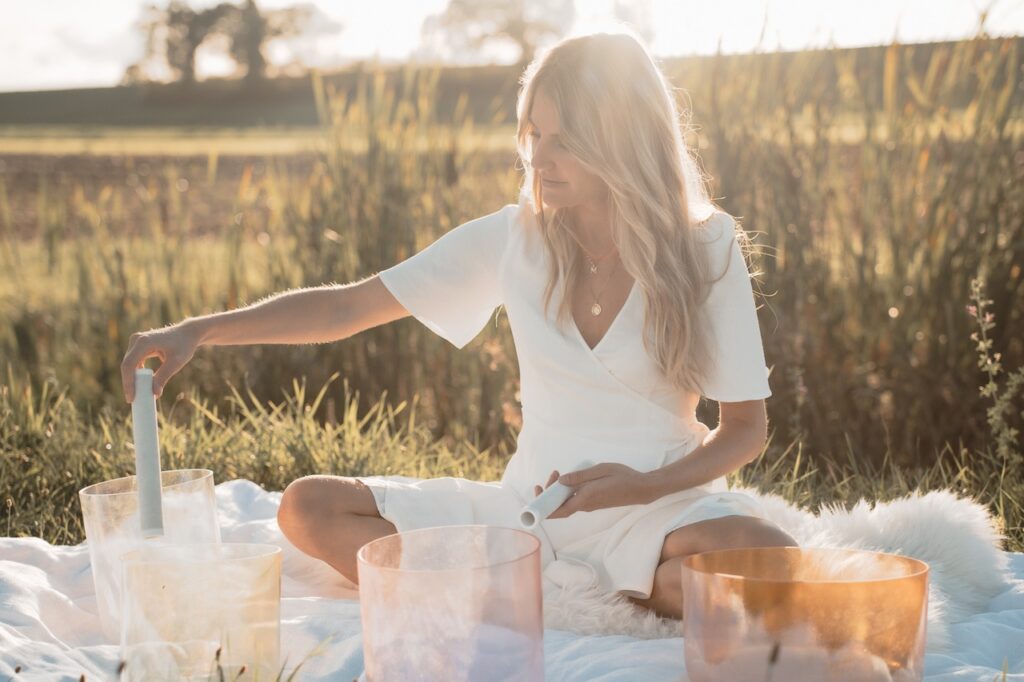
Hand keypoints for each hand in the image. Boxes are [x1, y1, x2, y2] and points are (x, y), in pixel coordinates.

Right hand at [120, 322, 200, 401]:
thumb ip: (164, 377)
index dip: (128, 383)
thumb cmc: (184, 346)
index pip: (129, 365)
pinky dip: (135, 374)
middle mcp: (137, 339)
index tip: (131, 398)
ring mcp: (136, 341)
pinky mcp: (139, 345)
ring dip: (131, 379)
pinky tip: (139, 386)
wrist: (188, 333)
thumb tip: (154, 394)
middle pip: (127, 365)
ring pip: (129, 364)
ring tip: (135, 395)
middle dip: (129, 383)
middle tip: (132, 400)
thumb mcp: (176, 362)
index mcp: (144, 342)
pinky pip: (133, 362)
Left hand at [533, 462, 648, 519]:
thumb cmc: (622, 477)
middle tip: (553, 474)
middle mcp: (585, 506)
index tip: (537, 491)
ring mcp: (589, 505)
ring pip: (567, 502)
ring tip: (558, 473)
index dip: (543, 507)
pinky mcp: (593, 502)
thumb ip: (580, 476)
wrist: (641, 488)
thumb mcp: (600, 470)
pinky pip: (574, 499)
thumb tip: (561, 481)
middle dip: (549, 492)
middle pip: (560, 506)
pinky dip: (567, 490)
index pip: (558, 512)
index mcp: (585, 499)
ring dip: (558, 490)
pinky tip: (570, 479)